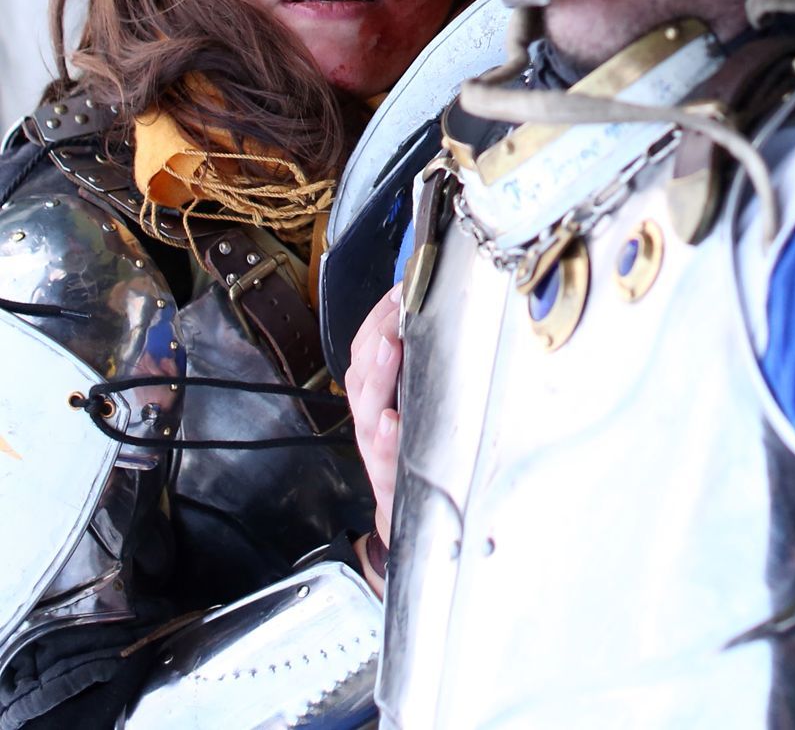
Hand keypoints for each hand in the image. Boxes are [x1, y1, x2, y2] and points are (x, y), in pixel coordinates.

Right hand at [345, 283, 402, 544]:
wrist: (408, 511)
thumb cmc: (409, 447)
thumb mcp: (406, 401)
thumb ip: (411, 363)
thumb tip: (428, 314)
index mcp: (371, 391)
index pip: (366, 345)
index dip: (380, 315)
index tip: (403, 288)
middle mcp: (369, 414)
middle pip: (362, 369)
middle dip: (379, 335)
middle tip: (399, 309)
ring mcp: (376, 445)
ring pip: (368, 406)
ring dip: (380, 374)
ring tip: (392, 346)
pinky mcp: (389, 476)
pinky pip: (384, 457)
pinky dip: (387, 439)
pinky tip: (394, 423)